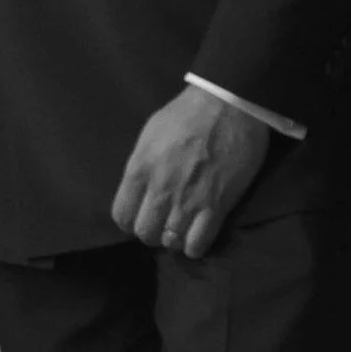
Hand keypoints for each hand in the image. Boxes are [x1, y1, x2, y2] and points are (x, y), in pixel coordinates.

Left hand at [110, 87, 269, 258]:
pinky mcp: (216, 207)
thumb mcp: (150, 134)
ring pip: (170, 242)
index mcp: (139, 170)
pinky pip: (198, 244)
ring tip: (182, 229)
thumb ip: (142, 165)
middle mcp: (159, 191)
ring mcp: (188, 201)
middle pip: (145, 233)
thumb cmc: (187, 113)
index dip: (130, 220)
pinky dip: (195, 247)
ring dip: (174, 239)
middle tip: (164, 222)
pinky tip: (198, 236)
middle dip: (152, 231)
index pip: (121, 215)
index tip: (142, 215)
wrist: (229, 104)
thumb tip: (140, 187)